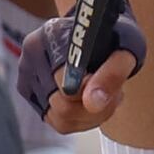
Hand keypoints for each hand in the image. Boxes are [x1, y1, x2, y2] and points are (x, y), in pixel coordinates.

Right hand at [29, 2, 143, 136]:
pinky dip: (82, 119)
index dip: (95, 92)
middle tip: (115, 93)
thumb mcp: (126, 49)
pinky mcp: (31, 94)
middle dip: (96, 108)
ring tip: (105, 95)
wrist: (99, 31)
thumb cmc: (114, 37)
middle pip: (61, 107)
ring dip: (91, 116)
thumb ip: (112, 73)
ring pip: (60, 120)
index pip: (67, 85)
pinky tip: (93, 101)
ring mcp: (27, 77)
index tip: (114, 88)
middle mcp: (31, 57)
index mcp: (49, 37)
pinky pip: (58, 123)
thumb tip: (92, 103)